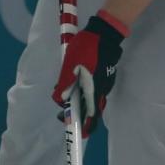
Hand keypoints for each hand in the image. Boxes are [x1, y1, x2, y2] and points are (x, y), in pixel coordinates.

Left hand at [53, 13, 126, 136]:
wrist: (105, 32)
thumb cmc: (86, 49)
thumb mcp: (70, 66)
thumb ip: (64, 83)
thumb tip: (60, 100)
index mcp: (94, 90)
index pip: (91, 116)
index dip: (84, 126)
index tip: (76, 131)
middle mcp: (101, 90)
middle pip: (90, 109)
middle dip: (77, 113)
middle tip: (63, 112)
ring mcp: (104, 83)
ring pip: (91, 99)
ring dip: (78, 102)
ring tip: (65, 97)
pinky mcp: (104, 76)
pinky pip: (93, 90)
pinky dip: (83, 92)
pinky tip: (73, 85)